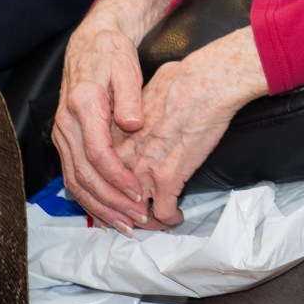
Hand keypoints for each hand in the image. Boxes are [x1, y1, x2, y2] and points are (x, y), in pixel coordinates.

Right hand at [52, 0, 182, 232]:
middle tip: (137, 220)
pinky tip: (107, 212)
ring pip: (75, 181)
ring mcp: (62, 134)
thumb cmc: (112, 53)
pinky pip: (73, 176)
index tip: (140, 193)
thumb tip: (133, 125)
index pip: (98, 154)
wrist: (90, 42)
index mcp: (82, 106)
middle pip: (84, 175)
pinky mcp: (64, 140)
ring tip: (125, 225)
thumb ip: (131, 97)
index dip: (119, 178)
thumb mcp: (126, 66)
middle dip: (111, 202)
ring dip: (99, 207)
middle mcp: (66, 124)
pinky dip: (89, 198)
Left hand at [119, 26, 269, 228]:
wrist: (203, 84)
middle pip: (114, 200)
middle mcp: (122, 159)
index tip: (121, 195)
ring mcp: (143, 172)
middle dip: (125, 213)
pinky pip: (164, 213)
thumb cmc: (179, 80)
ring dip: (147, 222)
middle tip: (135, 219)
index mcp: (113, 138)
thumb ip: (131, 109)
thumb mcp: (141, 89)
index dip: (110, 190)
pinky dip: (171, 219)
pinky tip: (177, 216)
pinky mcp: (168, 180)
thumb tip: (136, 109)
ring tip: (157, 223)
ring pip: (137, 213)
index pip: (101, 175)